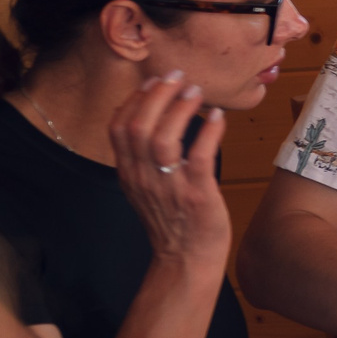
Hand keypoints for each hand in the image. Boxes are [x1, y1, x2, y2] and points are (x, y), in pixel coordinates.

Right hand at [108, 72, 229, 269]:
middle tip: (177, 77)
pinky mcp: (196, 194)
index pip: (119, 128)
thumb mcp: (146, 189)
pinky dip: (208, 132)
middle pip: (137, 126)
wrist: (186, 260)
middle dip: (157, 95)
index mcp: (129, 174)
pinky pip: (198, 156)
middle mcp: (143, 177)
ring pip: (162, 138)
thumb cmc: (173, 221)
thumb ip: (144, 160)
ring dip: (180, 109)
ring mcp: (169, 186)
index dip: (135, 100)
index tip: (153, 82)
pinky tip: (217, 118)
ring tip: (196, 92)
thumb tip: (153, 121)